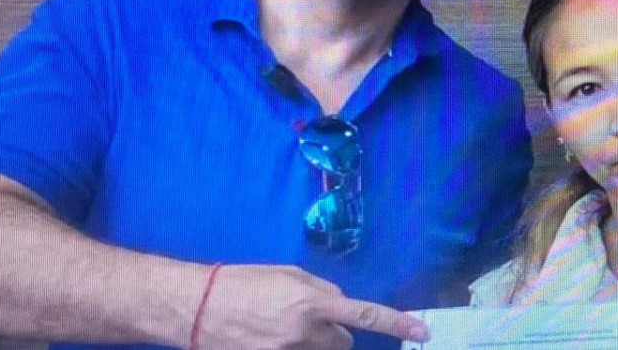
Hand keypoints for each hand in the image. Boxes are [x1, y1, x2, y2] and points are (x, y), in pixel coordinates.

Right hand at [193, 265, 428, 349]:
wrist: (195, 307)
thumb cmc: (241, 282)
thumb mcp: (287, 274)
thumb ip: (320, 289)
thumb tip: (339, 303)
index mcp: (312, 302)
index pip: (366, 315)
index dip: (397, 324)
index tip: (422, 333)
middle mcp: (304, 332)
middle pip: (343, 343)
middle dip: (334, 333)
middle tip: (308, 320)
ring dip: (313, 344)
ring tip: (282, 329)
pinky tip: (271, 340)